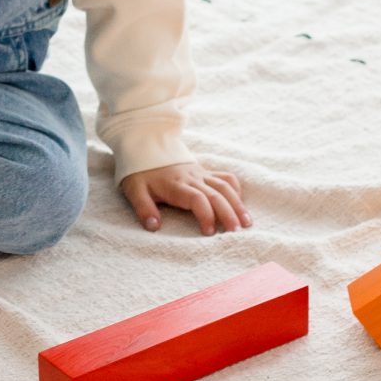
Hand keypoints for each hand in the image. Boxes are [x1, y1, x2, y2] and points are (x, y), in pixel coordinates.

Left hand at [122, 161, 248, 235]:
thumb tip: (154, 226)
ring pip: (225, 187)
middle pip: (216, 195)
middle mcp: (192, 178)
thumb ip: (143, 209)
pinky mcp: (205, 172)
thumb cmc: (140, 173)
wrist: (146, 147)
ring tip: (246, 223)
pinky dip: (236, 190)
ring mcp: (201, 174)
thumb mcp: (134, 191)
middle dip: (228, 213)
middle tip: (236, 233)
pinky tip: (240, 204)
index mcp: (176, 185)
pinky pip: (226, 178)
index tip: (209, 233)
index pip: (197, 199)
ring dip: (238, 204)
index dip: (206, 215)